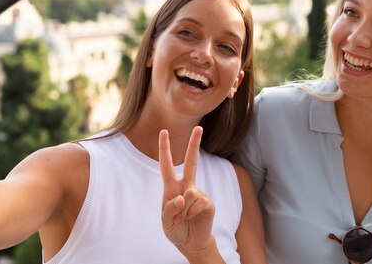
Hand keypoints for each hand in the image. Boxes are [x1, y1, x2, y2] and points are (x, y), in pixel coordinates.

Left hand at [159, 126, 215, 256]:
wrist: (190, 243)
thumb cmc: (175, 229)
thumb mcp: (165, 221)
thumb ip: (170, 209)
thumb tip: (184, 196)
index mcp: (171, 187)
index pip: (166, 165)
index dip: (164, 148)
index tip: (163, 132)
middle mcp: (186, 186)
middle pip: (192, 162)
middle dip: (195, 144)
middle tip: (199, 128)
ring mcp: (198, 193)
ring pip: (189, 194)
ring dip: (182, 211)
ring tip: (183, 219)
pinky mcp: (208, 202)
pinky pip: (197, 203)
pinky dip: (191, 214)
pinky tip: (193, 219)